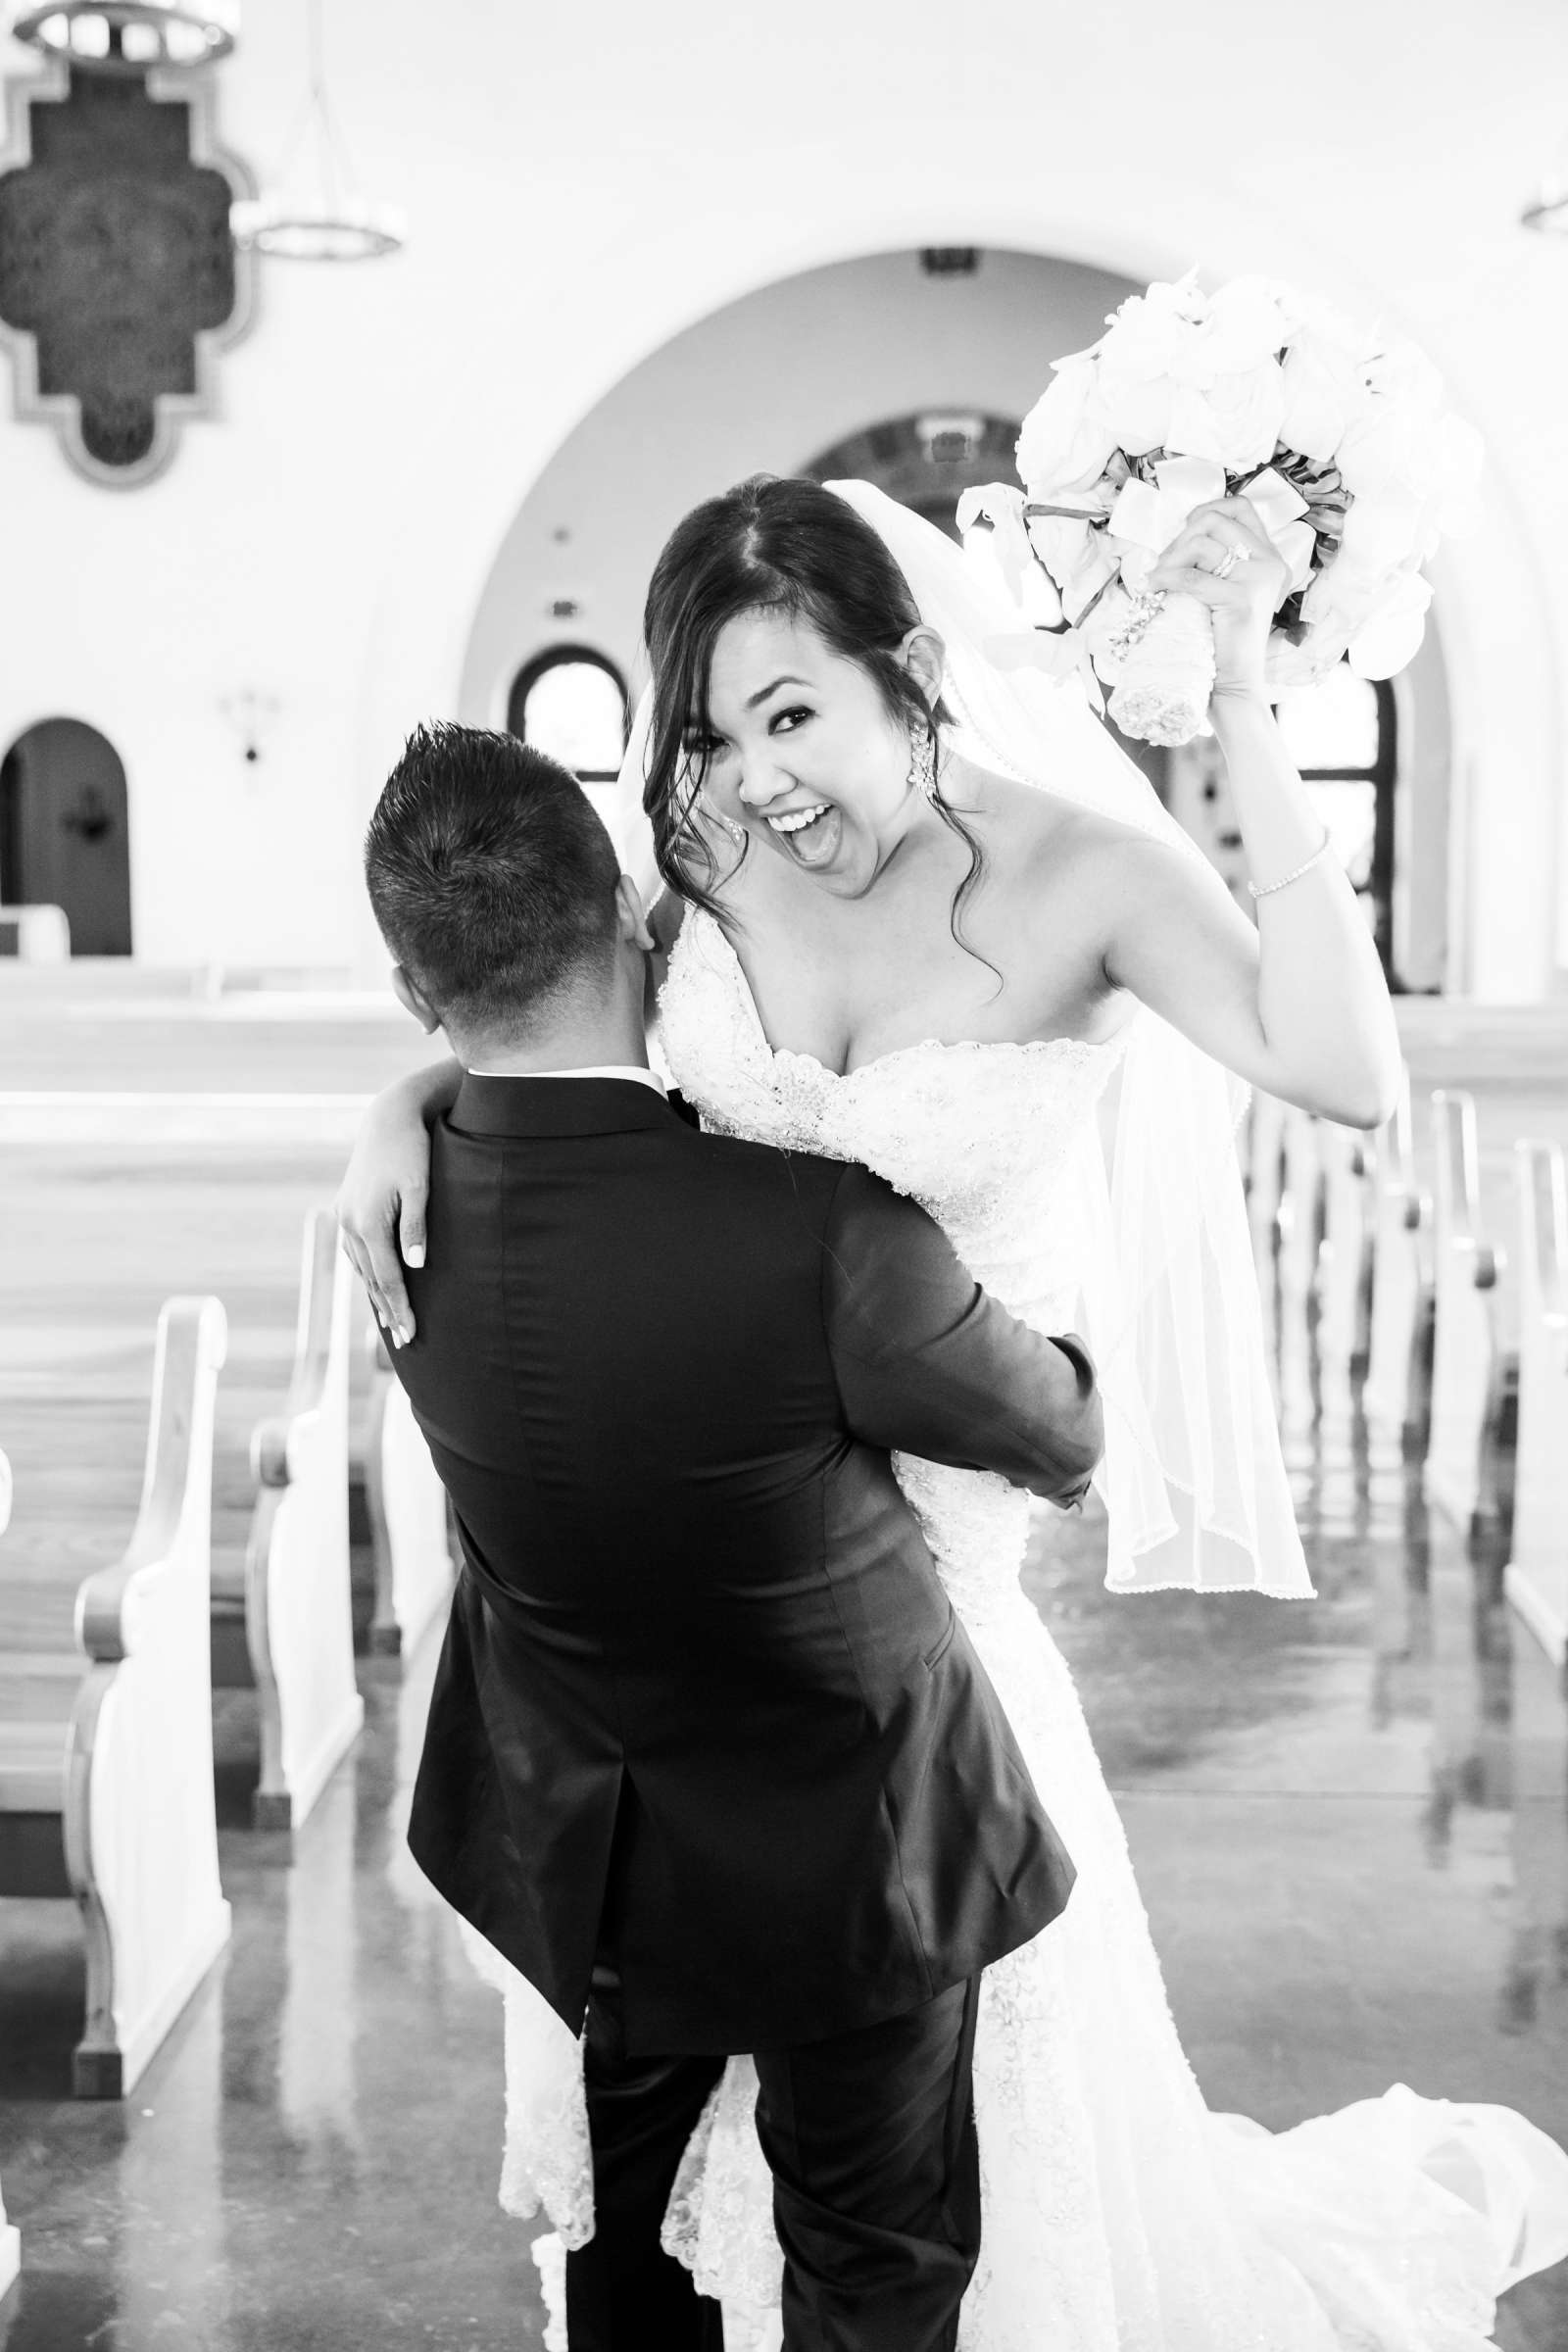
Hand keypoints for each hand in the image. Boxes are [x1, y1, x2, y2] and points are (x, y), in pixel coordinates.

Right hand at [334, 1095, 431, 1346]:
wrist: (388, 1117)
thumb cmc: (413, 1150)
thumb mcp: (421, 1187)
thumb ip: (417, 1227)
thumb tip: (415, 1267)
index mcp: (367, 1223)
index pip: (388, 1278)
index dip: (400, 1308)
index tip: (412, 1335)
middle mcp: (349, 1224)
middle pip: (371, 1279)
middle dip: (388, 1311)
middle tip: (404, 1342)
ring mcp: (344, 1216)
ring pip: (361, 1267)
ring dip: (376, 1295)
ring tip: (390, 1323)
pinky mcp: (346, 1208)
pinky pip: (356, 1251)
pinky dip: (367, 1272)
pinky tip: (376, 1284)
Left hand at [1147, 496, 1287, 700]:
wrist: (1234, 684)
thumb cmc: (1223, 641)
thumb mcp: (1226, 591)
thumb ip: (1219, 562)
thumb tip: (1182, 537)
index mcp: (1270, 558)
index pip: (1242, 507)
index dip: (1209, 509)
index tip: (1186, 531)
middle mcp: (1270, 563)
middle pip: (1216, 520)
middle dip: (1182, 538)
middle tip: (1165, 564)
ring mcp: (1259, 579)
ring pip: (1203, 543)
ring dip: (1171, 558)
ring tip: (1160, 579)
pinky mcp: (1241, 598)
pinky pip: (1192, 576)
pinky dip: (1166, 577)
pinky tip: (1154, 585)